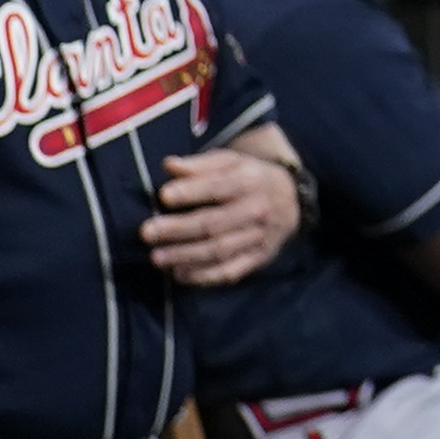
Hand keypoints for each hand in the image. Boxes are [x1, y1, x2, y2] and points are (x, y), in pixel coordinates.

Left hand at [146, 144, 303, 284]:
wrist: (292, 200)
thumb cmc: (249, 177)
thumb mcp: (230, 162)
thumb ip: (199, 165)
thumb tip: (168, 166)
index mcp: (248, 180)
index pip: (217, 187)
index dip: (190, 192)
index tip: (163, 196)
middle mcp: (256, 210)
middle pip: (214, 223)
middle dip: (178, 229)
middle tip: (147, 232)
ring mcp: (259, 237)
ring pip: (219, 250)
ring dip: (186, 256)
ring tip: (156, 257)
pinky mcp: (259, 258)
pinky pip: (231, 271)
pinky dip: (204, 276)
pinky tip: (180, 274)